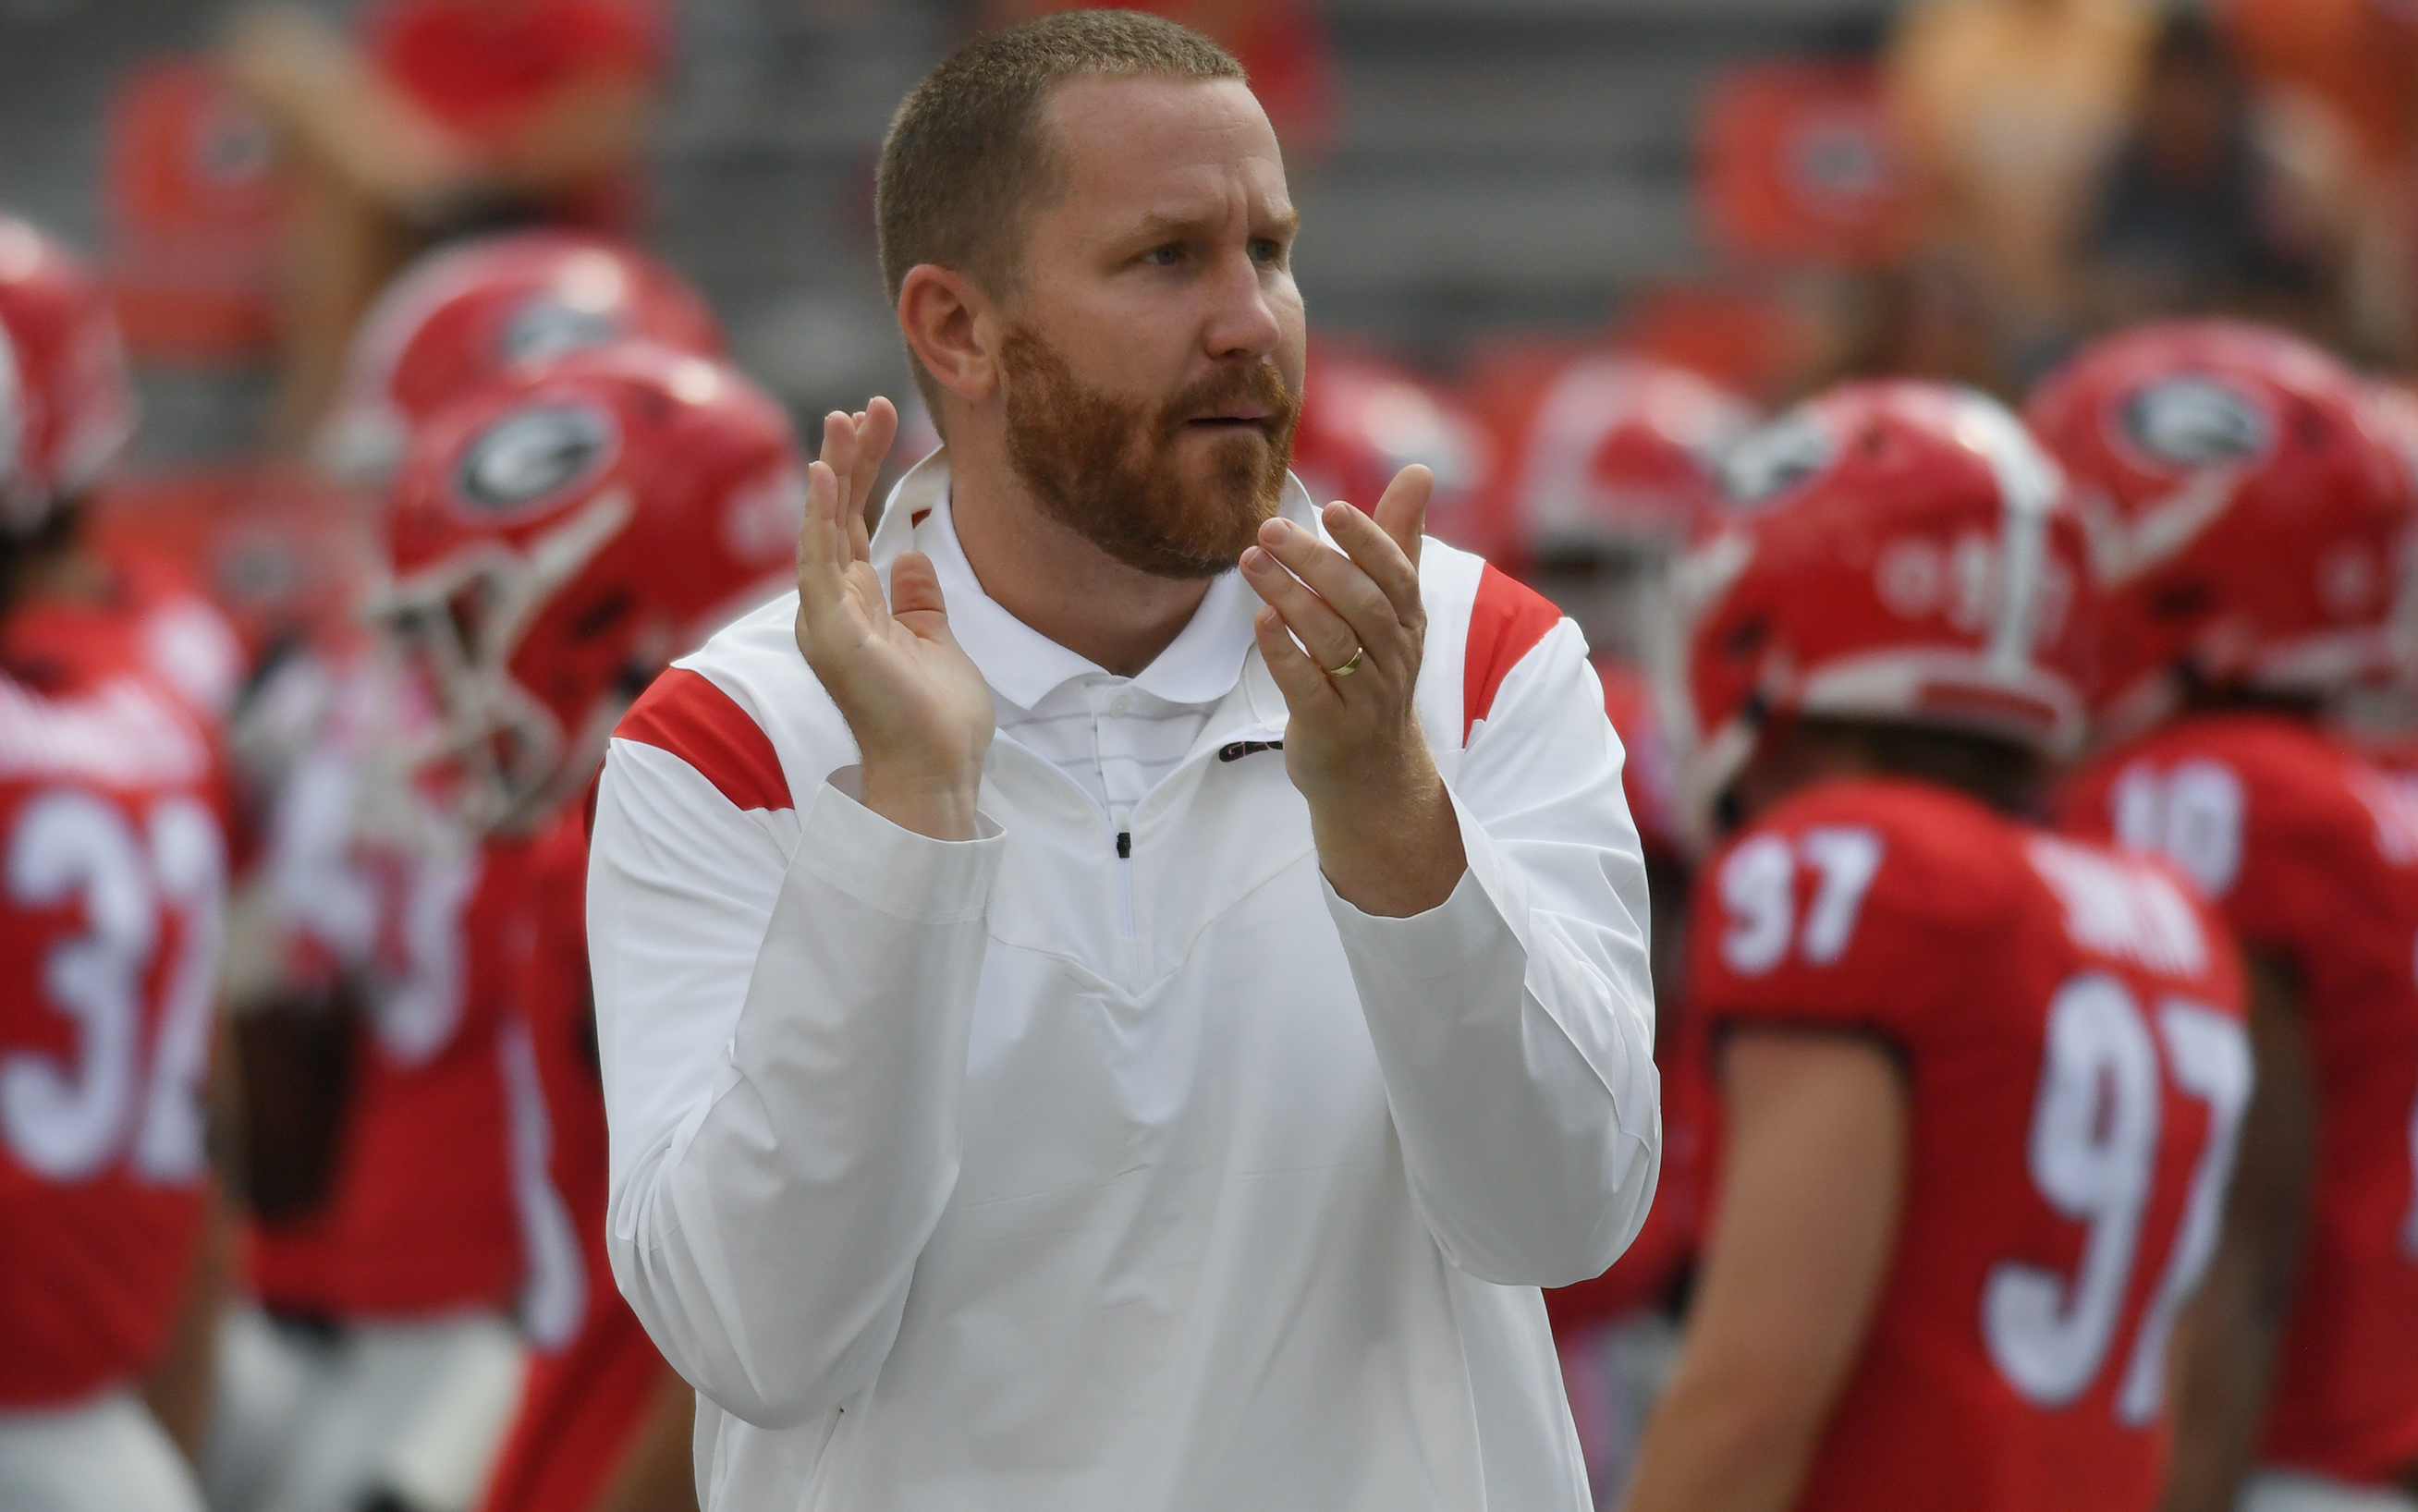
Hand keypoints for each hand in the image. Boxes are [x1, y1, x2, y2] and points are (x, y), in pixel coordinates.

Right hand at [793, 399, 993, 839]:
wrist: (939, 774)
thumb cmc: (938, 722)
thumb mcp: (937, 642)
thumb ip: (919, 600)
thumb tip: (911, 558)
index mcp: (858, 609)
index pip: (856, 526)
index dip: (866, 472)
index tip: (881, 421)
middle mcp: (833, 609)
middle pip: (838, 518)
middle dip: (850, 459)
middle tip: (864, 406)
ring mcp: (826, 621)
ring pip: (823, 531)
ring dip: (833, 473)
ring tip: (842, 420)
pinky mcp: (829, 634)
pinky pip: (819, 564)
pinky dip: (819, 518)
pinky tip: (825, 474)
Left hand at [1242, 466, 1465, 915]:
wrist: (1370, 771)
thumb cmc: (1373, 672)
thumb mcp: (1393, 608)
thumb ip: (1399, 538)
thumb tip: (1420, 470)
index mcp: (1409, 621)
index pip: (1397, 574)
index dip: (1368, 540)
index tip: (1332, 508)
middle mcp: (1393, 657)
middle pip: (1362, 603)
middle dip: (1317, 562)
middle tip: (1270, 528)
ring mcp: (1364, 695)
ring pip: (1332, 640)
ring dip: (1290, 596)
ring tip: (1252, 561)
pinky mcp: (1329, 727)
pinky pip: (1306, 685)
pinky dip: (1283, 651)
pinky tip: (1261, 619)